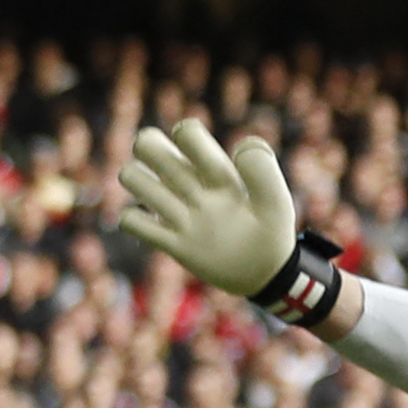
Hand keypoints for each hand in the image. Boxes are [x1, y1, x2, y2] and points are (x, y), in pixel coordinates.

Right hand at [114, 120, 297, 296]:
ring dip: (140, 184)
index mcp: (218, 173)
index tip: (206, 158)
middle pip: (148, 144)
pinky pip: (131, 222)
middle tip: (175, 174)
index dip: (186, 135)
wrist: (266, 274)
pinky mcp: (170, 242)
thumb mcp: (276, 201)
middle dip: (150, 148)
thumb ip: (263, 171)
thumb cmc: (272, 231)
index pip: (186, 133)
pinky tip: (156, 231)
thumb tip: (237, 149)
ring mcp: (179, 213)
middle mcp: (192, 187)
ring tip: (166, 203)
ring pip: (132, 177)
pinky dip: (133, 222)